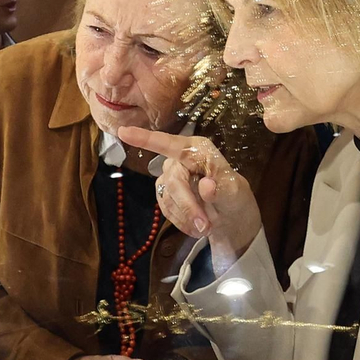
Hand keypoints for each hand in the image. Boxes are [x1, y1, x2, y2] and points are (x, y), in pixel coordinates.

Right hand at [118, 127, 261, 272]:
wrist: (230, 218)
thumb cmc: (235, 198)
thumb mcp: (236, 194)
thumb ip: (222, 190)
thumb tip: (206, 186)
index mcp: (198, 149)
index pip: (170, 144)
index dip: (146, 139)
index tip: (124, 132)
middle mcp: (180, 158)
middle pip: (174, 180)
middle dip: (188, 206)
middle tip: (206, 227)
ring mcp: (170, 175)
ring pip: (168, 196)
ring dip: (186, 216)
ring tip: (206, 227)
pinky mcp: (165, 192)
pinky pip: (165, 208)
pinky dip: (180, 220)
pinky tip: (194, 226)